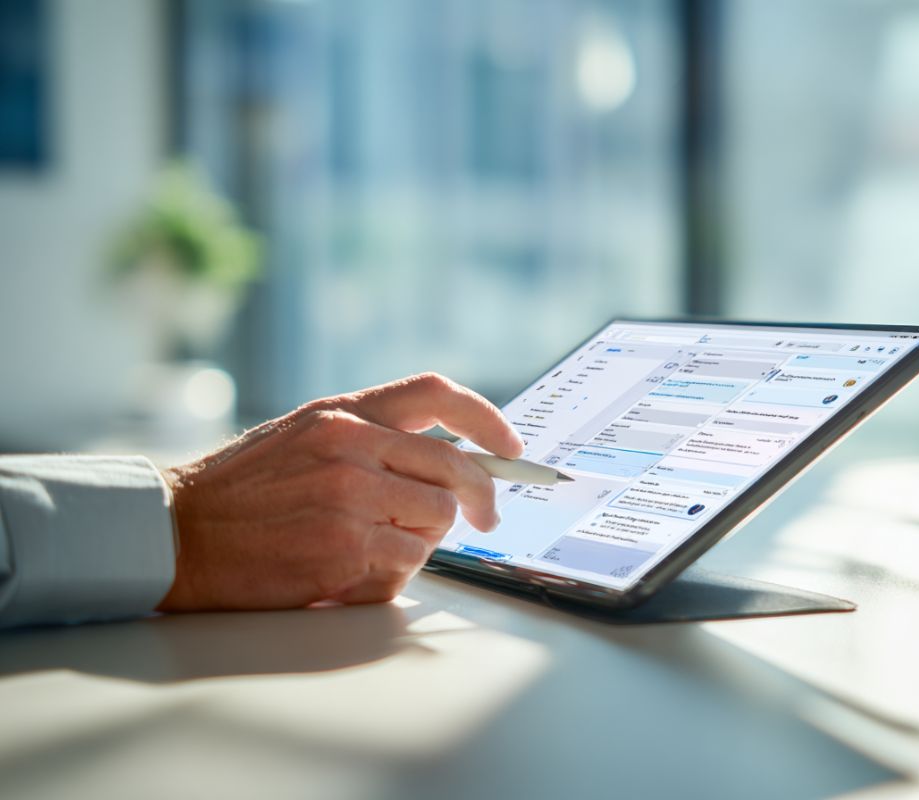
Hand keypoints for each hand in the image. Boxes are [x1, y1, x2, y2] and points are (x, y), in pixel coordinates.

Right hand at [156, 373, 522, 611]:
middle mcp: (350, 446)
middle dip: (480, 500)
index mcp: (342, 412)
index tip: (510, 447)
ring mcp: (348, 498)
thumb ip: (369, 437)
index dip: (487, 418)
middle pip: (455, 469)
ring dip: (421, 540)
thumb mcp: (303, 435)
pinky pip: (405, 566)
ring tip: (375, 546)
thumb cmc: (242, 490)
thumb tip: (447, 458)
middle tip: (486, 519)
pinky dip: (389, 576)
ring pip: (436, 522)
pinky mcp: (343, 550)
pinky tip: (349, 572)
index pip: (436, 393)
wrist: (174, 534)